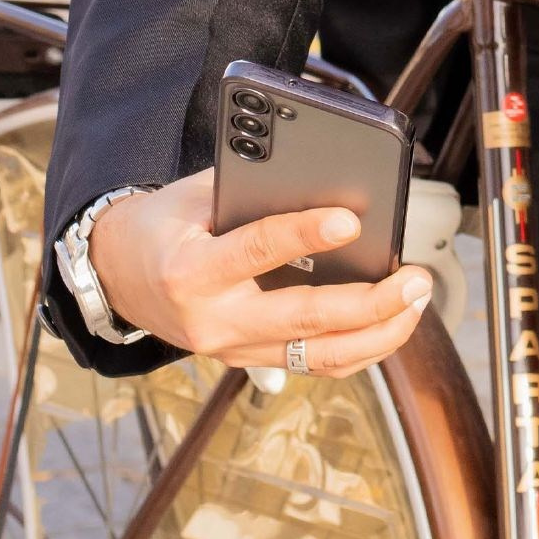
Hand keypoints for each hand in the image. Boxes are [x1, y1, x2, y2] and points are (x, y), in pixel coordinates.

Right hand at [89, 170, 431, 376]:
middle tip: (415, 278)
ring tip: (417, 300)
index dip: (306, 234)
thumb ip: (255, 186)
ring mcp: (232, 350)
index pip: (257, 250)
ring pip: (316, 356)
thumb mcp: (197, 193)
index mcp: (193, 271)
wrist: (122, 277)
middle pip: (303, 320)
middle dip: (369, 303)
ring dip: (377, 334)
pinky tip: (392, 325)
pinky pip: (312, 364)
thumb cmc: (167, 224)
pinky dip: (358, 350)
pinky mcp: (248, 360)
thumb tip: (327, 173)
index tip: (353, 220)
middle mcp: (213, 321)